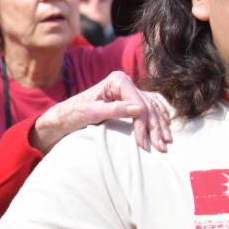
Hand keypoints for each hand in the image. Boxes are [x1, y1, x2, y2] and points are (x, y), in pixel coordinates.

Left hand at [29, 70, 170, 153]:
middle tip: (161, 148)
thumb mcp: (89, 113)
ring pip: (152, 106)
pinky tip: (164, 127)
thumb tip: (140, 109)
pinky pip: (151, 106)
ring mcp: (128, 90)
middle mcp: (125, 82)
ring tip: (165, 142)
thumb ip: (113, 110)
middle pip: (148, 105)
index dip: (143, 124)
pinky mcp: (129, 99)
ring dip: (160, 125)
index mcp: (116, 80)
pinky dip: (159, 117)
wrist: (63, 116)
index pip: (138, 103)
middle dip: (155, 127)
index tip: (143, 144)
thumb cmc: (72, 114)